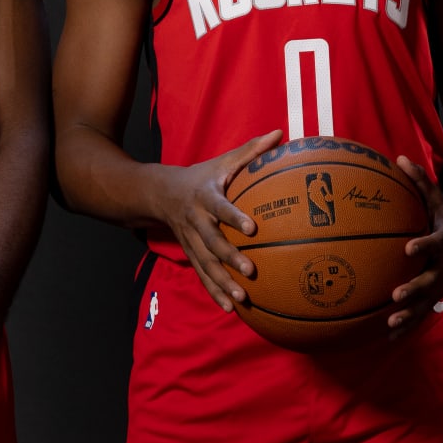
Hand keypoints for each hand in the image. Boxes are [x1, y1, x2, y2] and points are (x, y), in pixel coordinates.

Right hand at [149, 129, 281, 312]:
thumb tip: (280, 134)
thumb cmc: (202, 176)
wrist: (162, 194)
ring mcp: (191, 241)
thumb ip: (251, 151)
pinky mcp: (190, 255)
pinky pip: (202, 276)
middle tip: (250, 270)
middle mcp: (196, 221)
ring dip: (222, 283)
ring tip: (241, 299)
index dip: (233, 216)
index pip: (220, 206)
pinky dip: (214, 293)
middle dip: (229, 257)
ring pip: (206, 265)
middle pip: (212, 242)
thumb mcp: (223, 161)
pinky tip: (230, 308)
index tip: (251, 227)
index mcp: (205, 197)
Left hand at [388, 158, 442, 331]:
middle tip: (396, 295)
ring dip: (410, 314)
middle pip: (432, 279)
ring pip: (427, 302)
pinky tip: (389, 336)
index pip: (434, 242)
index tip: (408, 249)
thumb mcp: (435, 195)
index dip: (423, 246)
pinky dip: (407, 324)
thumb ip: (418, 180)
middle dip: (415, 289)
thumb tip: (399, 157)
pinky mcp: (437, 291)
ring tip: (391, 324)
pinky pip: (422, 311)